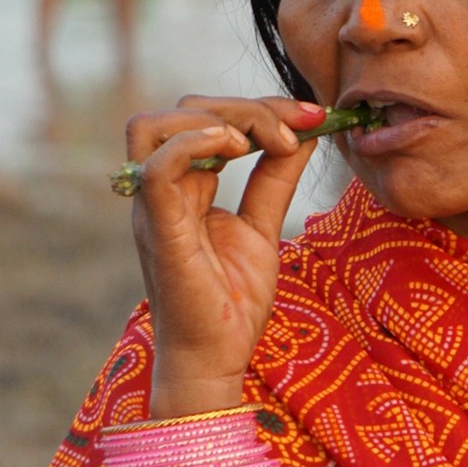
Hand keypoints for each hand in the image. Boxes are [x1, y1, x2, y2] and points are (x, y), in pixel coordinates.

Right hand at [125, 94, 325, 415]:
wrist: (218, 359)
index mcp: (181, 187)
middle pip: (181, 111)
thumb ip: (276, 177)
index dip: (260, 107)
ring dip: (217, 117)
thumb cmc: (232, 304)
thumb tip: (305, 132)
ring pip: (155, 126)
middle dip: (247, 107)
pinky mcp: (159, 230)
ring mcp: (153, 208)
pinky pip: (157, 168)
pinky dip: (194, 143)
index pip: (204, 118)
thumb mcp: (263, 226)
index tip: (314, 117)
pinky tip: (240, 148)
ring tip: (266, 141)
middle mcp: (158, 191)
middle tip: (299, 129)